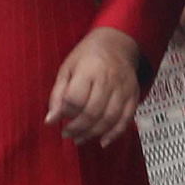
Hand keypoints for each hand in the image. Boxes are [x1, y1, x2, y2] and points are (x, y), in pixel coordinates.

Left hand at [46, 27, 142, 146]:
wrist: (117, 43)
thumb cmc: (87, 56)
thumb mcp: (67, 68)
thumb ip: (58, 94)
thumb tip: (50, 120)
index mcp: (89, 69)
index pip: (75, 99)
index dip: (65, 113)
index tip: (59, 117)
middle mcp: (109, 79)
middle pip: (92, 112)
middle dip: (77, 128)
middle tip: (67, 133)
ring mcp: (124, 89)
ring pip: (109, 119)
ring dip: (92, 134)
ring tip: (80, 138)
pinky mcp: (134, 96)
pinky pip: (126, 120)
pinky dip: (114, 134)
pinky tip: (102, 141)